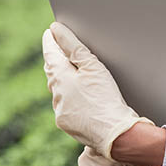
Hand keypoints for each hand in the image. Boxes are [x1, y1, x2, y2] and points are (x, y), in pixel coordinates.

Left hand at [42, 21, 154, 160]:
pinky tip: (76, 95)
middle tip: (56, 46)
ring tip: (66, 68)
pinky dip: (68, 96)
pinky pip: (64, 105)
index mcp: (60, 78)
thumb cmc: (106, 98)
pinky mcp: (67, 124)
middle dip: (54, 59)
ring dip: (61, 78)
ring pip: (57, 90)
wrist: (115, 134)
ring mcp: (60, 111)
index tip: (50, 32)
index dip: (50, 42)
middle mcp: (56, 95)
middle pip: (52, 72)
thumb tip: (56, 30)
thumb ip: (72, 46)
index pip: (50, 55)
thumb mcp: (92, 66)